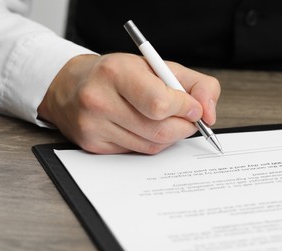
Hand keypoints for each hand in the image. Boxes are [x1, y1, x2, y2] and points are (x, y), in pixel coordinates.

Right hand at [37, 53, 220, 153]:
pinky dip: (150, 142)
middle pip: (159, 130)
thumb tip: (209, 114)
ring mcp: (93, 126)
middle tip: (185, 118)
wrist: (72, 86)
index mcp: (116, 72)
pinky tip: (143, 127)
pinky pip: (137, 152)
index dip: (185, 109)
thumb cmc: (119, 74)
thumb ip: (196, 84)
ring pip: (151, 145)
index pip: (160, 103)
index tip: (193, 108)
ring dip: (169, 136)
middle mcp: (99, 100)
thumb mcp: (158, 66)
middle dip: (183, 127)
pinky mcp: (93, 145)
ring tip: (163, 119)